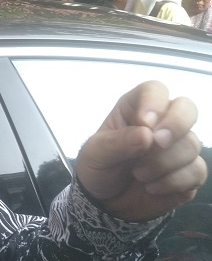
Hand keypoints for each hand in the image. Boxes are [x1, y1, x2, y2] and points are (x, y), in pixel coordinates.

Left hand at [75, 80, 206, 221]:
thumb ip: (117, 142)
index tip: (144, 123)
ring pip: (192, 145)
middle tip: (157, 143)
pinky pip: (197, 171)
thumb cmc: (98, 168)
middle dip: (176, 125)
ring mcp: (178, 147)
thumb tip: (147, 134)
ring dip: (163, 163)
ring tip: (138, 174)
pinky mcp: (189, 172)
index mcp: (136, 109)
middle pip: (187, 108)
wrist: (105, 202)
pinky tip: (152, 187)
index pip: (155, 90)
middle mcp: (162, 123)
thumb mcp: (96, 154)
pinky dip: (173, 182)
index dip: (154, 103)